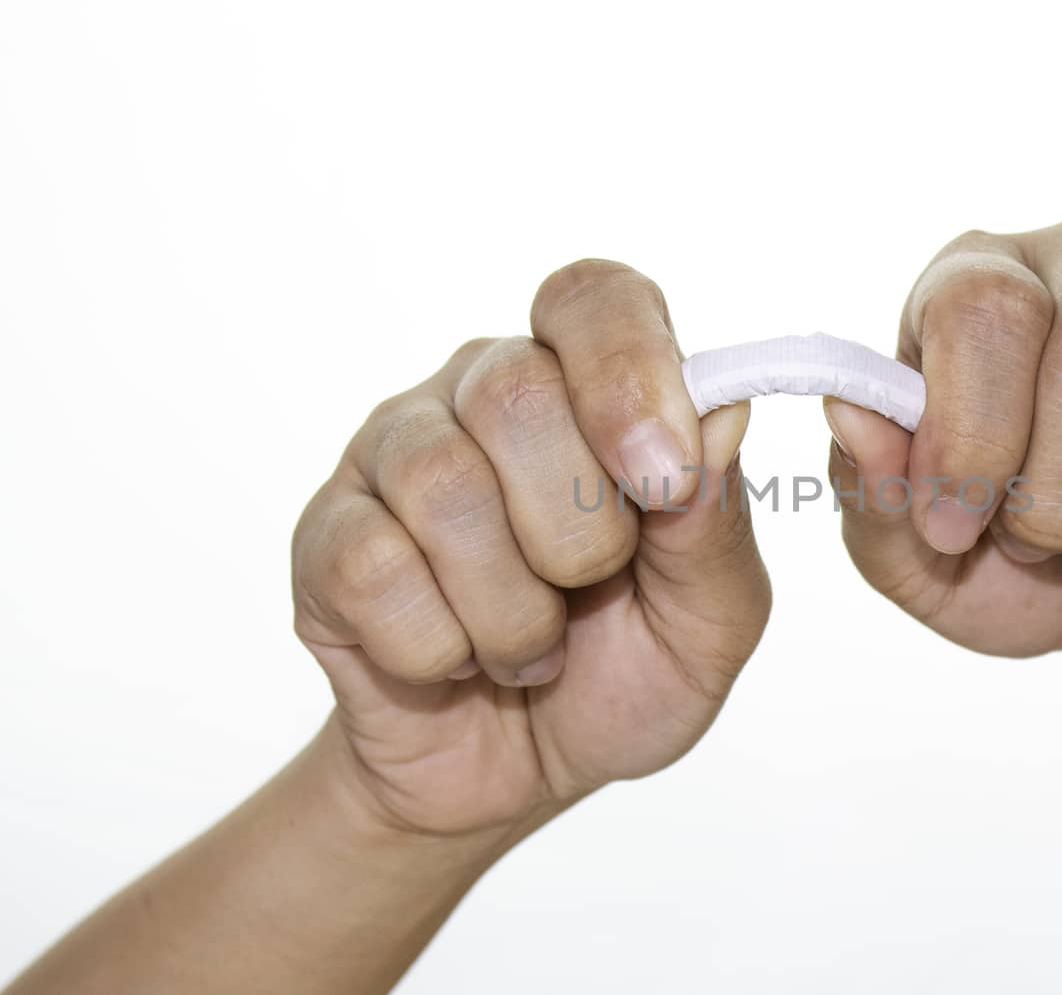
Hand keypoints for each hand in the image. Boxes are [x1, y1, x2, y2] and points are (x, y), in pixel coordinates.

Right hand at [292, 260, 769, 838]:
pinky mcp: (327, 537)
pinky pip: (374, 569)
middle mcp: (481, 394)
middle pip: (515, 389)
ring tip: (532, 647)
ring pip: (442, 484)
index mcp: (588, 387)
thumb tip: (720, 410)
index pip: (594, 298)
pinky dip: (441, 649)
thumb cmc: (623, 675)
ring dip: (513, 610)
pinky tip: (458, 661)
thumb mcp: (709, 620)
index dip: (629, 370)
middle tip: (591, 592)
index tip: (664, 482)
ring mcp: (393, 457)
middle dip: (580, 530)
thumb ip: (717, 521)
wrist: (514, 777)